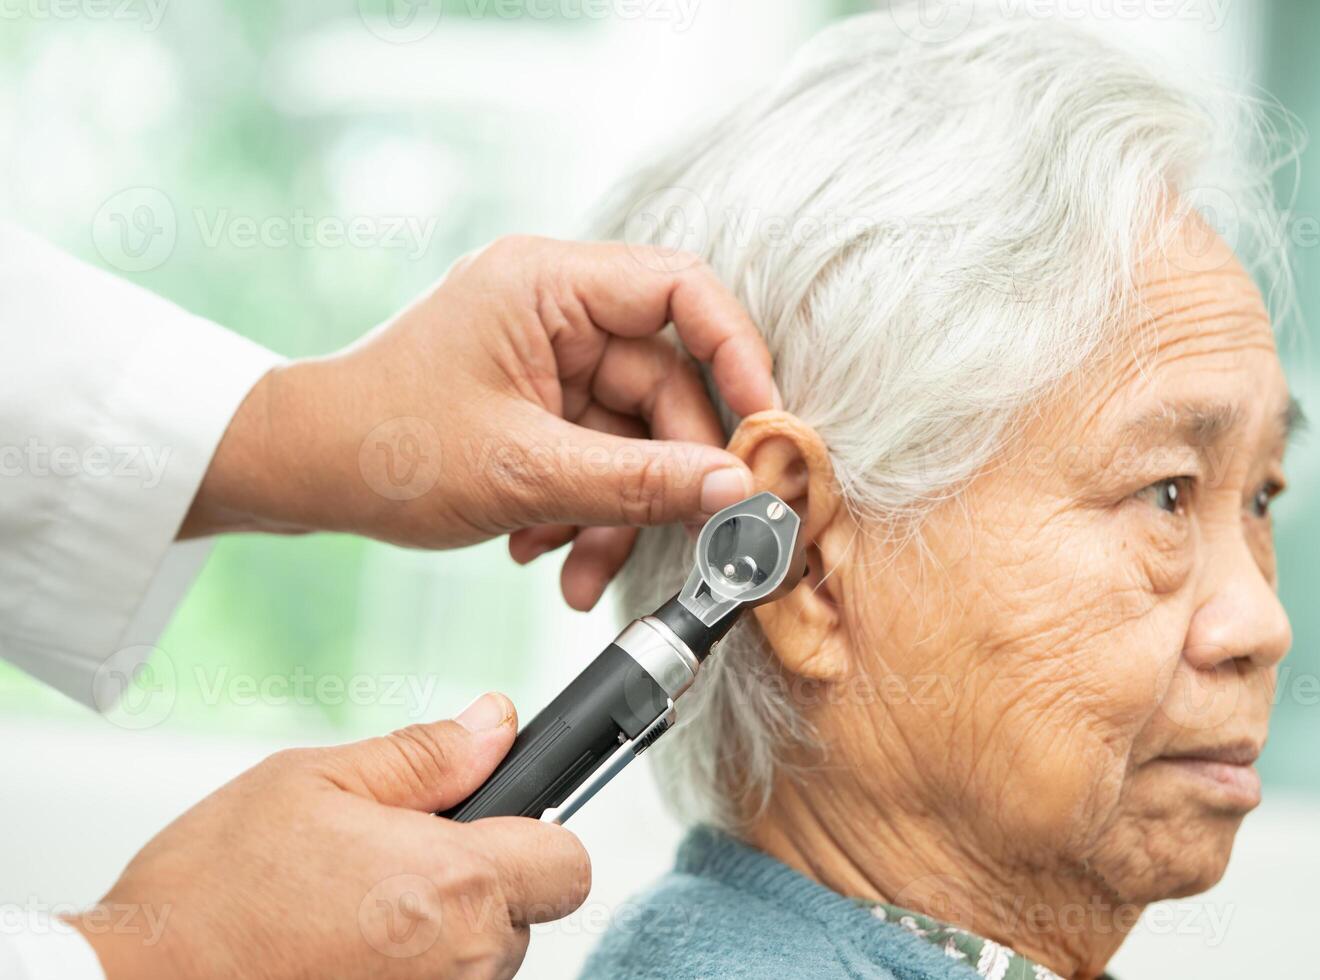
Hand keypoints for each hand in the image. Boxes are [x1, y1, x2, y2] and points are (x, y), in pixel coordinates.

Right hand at [75, 694, 589, 979]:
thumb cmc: (212, 895)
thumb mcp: (314, 781)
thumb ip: (424, 755)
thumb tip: (496, 721)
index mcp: (454, 885)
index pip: (568, 862)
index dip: (537, 837)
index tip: (496, 827)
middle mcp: (461, 963)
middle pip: (524, 915)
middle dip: (475, 886)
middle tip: (392, 866)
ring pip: (480, 963)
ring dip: (439, 937)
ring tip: (352, 913)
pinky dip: (407, 973)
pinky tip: (343, 955)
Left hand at [184, 236, 778, 608]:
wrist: (299, 472)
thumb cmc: (385, 446)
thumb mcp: (523, 472)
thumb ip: (639, 482)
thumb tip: (737, 491)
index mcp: (548, 284)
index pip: (681, 290)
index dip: (736, 354)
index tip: (764, 426)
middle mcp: (556, 310)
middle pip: (665, 383)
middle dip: (665, 475)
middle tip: (688, 539)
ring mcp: (547, 359)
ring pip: (632, 435)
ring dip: (619, 511)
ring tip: (578, 572)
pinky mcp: (538, 404)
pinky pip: (597, 454)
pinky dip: (586, 510)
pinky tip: (547, 553)